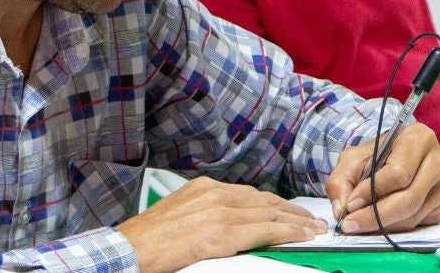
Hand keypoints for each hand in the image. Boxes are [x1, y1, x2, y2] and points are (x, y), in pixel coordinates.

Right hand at [117, 176, 326, 271]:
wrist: (126, 251)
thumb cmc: (147, 240)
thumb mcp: (180, 214)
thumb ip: (206, 212)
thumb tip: (231, 222)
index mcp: (204, 188)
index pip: (249, 194)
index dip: (275, 204)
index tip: (291, 212)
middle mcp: (214, 194)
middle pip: (263, 201)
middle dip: (291, 211)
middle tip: (312, 220)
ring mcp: (218, 212)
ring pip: (269, 213)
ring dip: (295, 222)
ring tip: (313, 229)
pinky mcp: (219, 233)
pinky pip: (263, 230)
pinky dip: (286, 231)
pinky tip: (301, 235)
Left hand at [326, 123, 439, 233]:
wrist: (395, 157)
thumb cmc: (376, 155)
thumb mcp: (353, 159)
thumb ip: (342, 181)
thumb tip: (342, 209)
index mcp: (419, 138)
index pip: (398, 172)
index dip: (373, 192)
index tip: (350, 205)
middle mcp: (438, 160)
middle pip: (409, 198)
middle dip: (376, 217)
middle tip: (351, 225)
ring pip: (413, 215)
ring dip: (384, 225)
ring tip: (361, 223)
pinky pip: (420, 224)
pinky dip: (396, 228)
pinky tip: (381, 221)